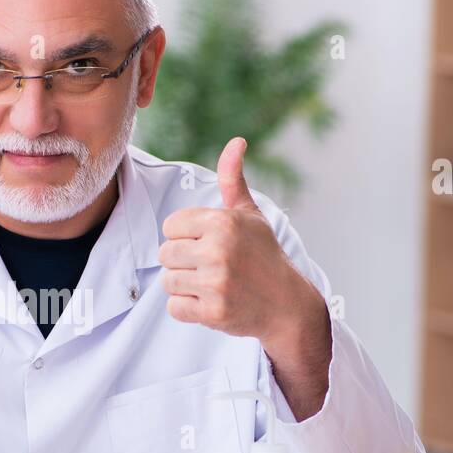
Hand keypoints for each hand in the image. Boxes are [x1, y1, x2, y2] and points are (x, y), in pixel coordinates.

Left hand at [158, 137, 322, 357]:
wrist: (287, 304)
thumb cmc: (264, 256)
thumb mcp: (250, 215)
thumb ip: (233, 179)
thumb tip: (236, 141)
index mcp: (223, 222)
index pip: (171, 226)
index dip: (185, 237)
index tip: (206, 244)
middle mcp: (218, 250)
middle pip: (165, 254)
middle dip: (182, 262)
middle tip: (209, 267)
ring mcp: (216, 282)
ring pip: (168, 281)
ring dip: (185, 286)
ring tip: (210, 284)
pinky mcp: (213, 311)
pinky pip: (175, 307)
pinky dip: (188, 308)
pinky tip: (211, 302)